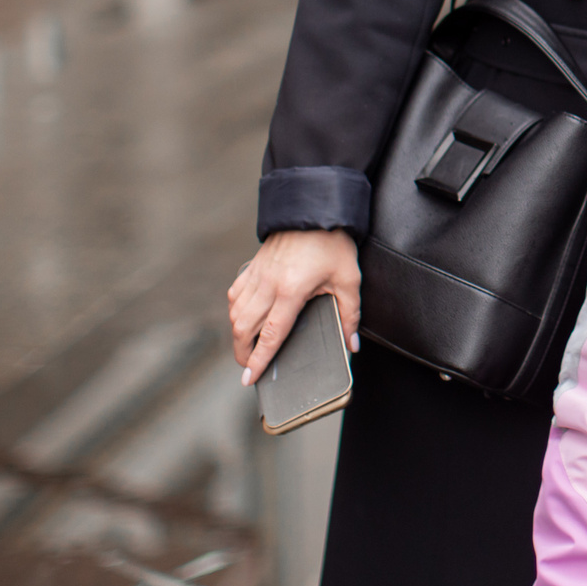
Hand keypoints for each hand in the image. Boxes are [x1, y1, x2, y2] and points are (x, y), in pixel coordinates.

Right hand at [227, 229, 359, 384]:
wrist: (314, 206)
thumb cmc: (333, 242)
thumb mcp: (349, 279)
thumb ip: (350, 315)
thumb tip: (351, 344)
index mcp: (291, 290)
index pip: (270, 335)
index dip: (259, 360)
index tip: (249, 379)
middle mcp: (268, 284)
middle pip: (244, 329)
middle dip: (243, 353)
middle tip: (250, 368)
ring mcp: (257, 274)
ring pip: (235, 313)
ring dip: (237, 334)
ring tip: (247, 348)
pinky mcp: (253, 265)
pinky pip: (235, 294)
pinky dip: (236, 311)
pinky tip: (245, 318)